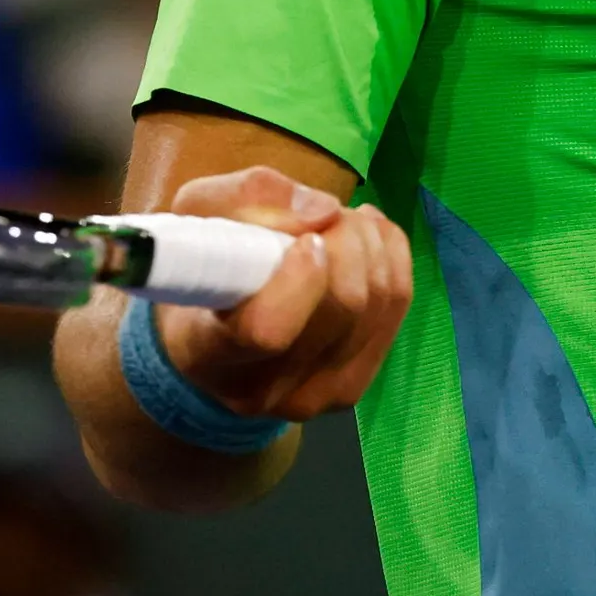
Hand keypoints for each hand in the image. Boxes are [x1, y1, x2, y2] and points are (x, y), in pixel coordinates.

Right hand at [150, 165, 410, 424]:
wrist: (214, 336)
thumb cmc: (202, 267)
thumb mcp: (199, 214)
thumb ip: (249, 199)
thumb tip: (323, 212)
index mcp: (205, 352)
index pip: (267, 330)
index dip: (301, 277)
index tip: (307, 238)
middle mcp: (259, 389)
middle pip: (342, 307)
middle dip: (348, 239)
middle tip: (329, 215)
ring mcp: (312, 396)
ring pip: (377, 304)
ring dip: (371, 244)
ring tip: (343, 223)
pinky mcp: (352, 386)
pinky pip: (397, 308)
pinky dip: (391, 258)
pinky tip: (369, 238)